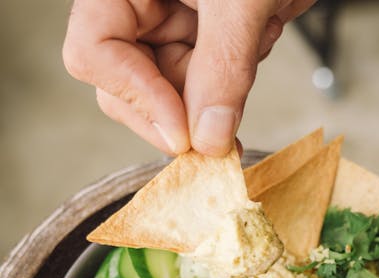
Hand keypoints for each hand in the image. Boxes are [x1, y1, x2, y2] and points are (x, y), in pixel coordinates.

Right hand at [63, 0, 315, 155]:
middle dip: (182, 109)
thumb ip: (222, 68)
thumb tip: (207, 141)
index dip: (136, 97)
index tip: (183, 133)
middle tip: (221, 132)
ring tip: (260, 36)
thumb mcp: (241, 0)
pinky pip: (208, 84)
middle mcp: (140, 4)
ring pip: (174, 93)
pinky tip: (264, 32)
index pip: (93, 51)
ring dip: (221, 89)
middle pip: (128, 85)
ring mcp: (171, 21)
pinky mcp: (204, 35)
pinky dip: (240, 76)